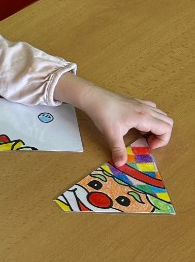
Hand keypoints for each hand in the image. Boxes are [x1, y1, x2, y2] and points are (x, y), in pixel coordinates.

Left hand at [55, 75, 172, 166]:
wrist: (94, 97)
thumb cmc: (103, 114)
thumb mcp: (111, 134)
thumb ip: (118, 150)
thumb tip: (121, 164)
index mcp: (144, 117)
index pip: (166, 128)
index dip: (162, 141)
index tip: (148, 146)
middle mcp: (147, 109)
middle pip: (168, 121)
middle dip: (162, 135)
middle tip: (148, 142)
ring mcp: (142, 104)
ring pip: (161, 115)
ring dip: (157, 126)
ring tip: (143, 134)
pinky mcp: (136, 102)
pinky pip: (152, 109)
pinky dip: (151, 118)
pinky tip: (137, 125)